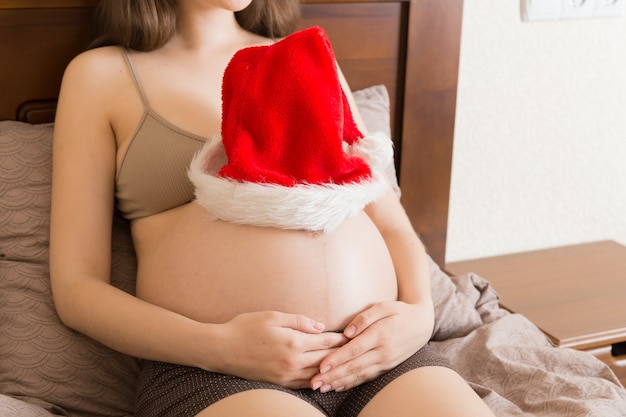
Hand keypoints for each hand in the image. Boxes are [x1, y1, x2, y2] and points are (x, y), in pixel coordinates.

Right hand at [215, 311, 347, 388]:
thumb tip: (321, 327)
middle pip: (325, 360)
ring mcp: (285, 375)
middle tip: (356, 351)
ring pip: (317, 375)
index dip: (341, 339)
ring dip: (332, 371)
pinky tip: (324, 378)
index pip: (325, 342)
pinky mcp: (278, 383)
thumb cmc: (245, 327)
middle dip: (341, 355)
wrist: (221, 349)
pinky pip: (304, 385)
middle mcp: (292, 362)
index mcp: (293, 342)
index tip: (353, 336)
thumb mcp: (272, 316)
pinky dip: (317, 381)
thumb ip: (299, 321)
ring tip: (345, 365)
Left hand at [310, 300, 433, 391]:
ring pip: (359, 375)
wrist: (422, 324)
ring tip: (322, 387)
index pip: (355, 349)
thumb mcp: (383, 306)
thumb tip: (347, 332)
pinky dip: (352, 383)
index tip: (321, 366)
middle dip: (333, 375)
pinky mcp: (387, 367)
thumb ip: (364, 317)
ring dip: (340, 382)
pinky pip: (368, 378)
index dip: (337, 358)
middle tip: (314, 382)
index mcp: (380, 334)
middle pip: (354, 366)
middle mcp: (384, 351)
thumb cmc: (399, 311)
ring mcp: (386, 361)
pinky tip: (339, 387)